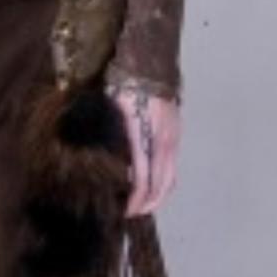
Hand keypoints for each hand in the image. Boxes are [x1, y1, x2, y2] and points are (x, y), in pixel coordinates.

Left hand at [111, 84, 180, 216]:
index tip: (124, 212)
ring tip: (142, 205)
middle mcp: (163, 140)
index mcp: (144, 136)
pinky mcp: (176, 135)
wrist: (148, 62)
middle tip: (131, 214)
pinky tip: (152, 186)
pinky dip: (164, 181)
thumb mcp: (109, 111)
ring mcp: (173, 138)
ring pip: (170, 177)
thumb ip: (108, 138)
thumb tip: (99, 164)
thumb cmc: (122, 85)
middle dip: (147, 204)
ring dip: (158, 196)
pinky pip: (173, 166)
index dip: (135, 200)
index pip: (143, 178)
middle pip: (161, 184)